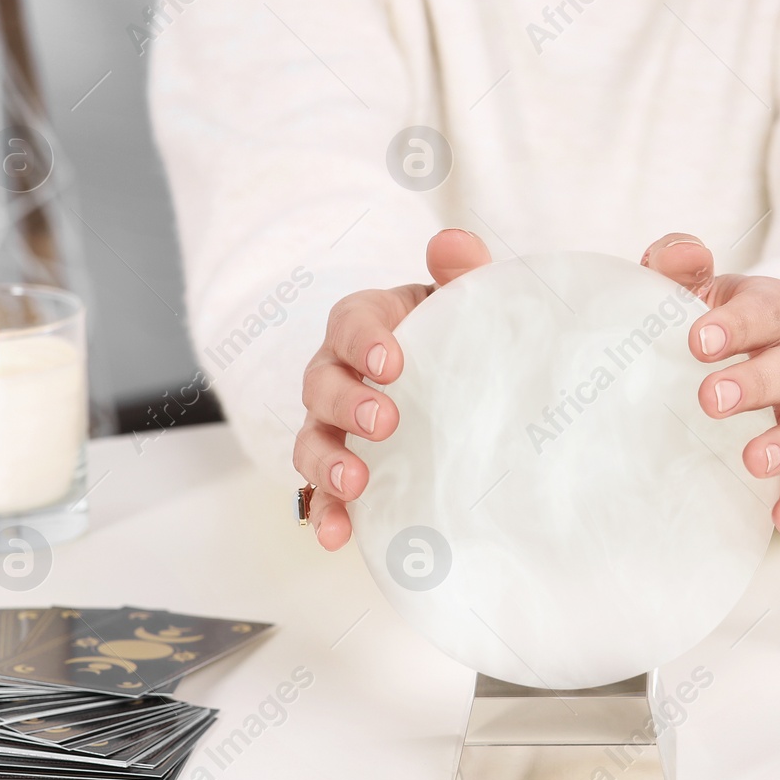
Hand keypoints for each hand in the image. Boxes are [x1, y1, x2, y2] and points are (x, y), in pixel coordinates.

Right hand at [294, 228, 490, 549]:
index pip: (351, 321)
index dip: (364, 340)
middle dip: (345, 403)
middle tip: (384, 422)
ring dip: (326, 463)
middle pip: (320, 383)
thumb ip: (462, 270)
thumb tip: (453, 243)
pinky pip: (322, 492)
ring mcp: (334, 424)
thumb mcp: (465, 299)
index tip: (391, 361)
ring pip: (310, 440)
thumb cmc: (460, 331)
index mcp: (369, 322)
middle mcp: (339, 371)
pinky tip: (336, 536)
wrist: (469, 379)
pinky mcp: (343, 469)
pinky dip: (324, 513)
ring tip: (355, 484)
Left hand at [642, 233, 779, 537]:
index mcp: (776, 308)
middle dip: (755, 382)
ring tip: (753, 460)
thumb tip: (681, 255)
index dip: (736, 324)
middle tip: (710, 399)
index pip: (767, 308)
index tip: (697, 341)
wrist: (726, 361)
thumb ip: (676, 260)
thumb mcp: (688, 285)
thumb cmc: (703, 319)